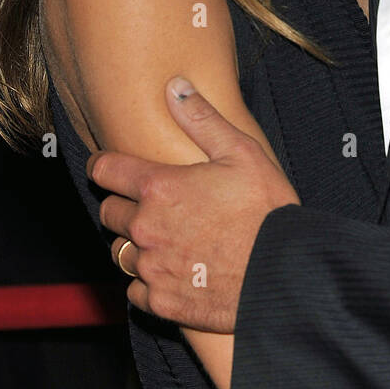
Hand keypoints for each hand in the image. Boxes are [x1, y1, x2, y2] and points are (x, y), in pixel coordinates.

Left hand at [87, 76, 300, 332]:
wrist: (285, 275)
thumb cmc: (266, 211)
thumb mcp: (242, 152)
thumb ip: (202, 119)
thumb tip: (174, 86)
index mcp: (159, 187)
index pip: (105, 170)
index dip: (104, 165)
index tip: (107, 167)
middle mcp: (146, 228)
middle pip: (108, 213)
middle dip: (123, 205)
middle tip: (149, 205)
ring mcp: (151, 268)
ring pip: (119, 253)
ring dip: (134, 244)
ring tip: (162, 240)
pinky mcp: (162, 302)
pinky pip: (135, 291)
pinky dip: (147, 283)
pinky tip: (171, 274)